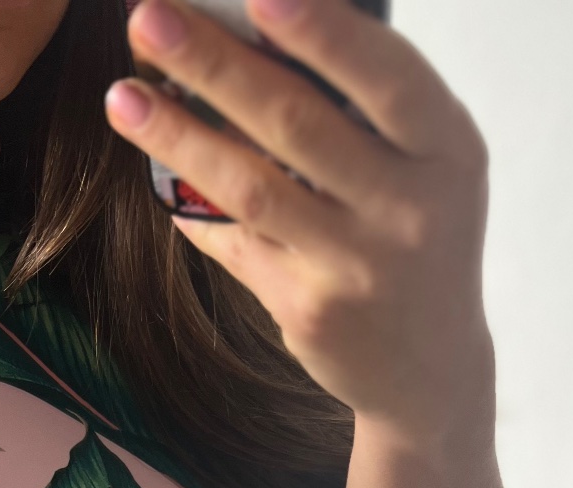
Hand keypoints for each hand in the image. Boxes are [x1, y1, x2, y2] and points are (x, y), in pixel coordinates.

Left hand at [106, 0, 493, 437]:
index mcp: (447, 151)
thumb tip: (257, 39)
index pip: (387, 77)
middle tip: (149, 21)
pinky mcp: (309, 310)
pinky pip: (236, 244)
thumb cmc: (419, 239)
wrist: (428, 369)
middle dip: (216, 65)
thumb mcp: (427, 168)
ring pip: (253, 188)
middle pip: (299, 125)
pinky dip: (193, 206)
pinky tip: (158, 173)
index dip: (323, 32)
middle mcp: (408, 209)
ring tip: (124, 98)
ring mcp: (356, 265)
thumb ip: (368, 113)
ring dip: (180, 136)